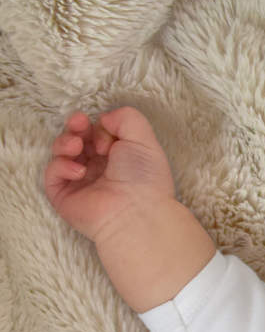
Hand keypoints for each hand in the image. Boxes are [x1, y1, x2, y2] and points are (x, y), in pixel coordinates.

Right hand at [45, 107, 176, 242]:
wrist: (136, 213)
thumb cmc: (145, 180)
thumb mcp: (143, 139)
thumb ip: (126, 118)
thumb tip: (103, 119)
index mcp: (119, 159)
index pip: (97, 134)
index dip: (96, 126)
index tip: (105, 129)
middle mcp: (100, 171)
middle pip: (77, 140)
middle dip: (75, 127)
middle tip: (79, 124)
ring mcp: (81, 184)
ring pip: (61, 153)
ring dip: (64, 142)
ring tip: (76, 146)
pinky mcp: (65, 196)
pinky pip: (53, 174)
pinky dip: (61, 166)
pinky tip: (79, 172)